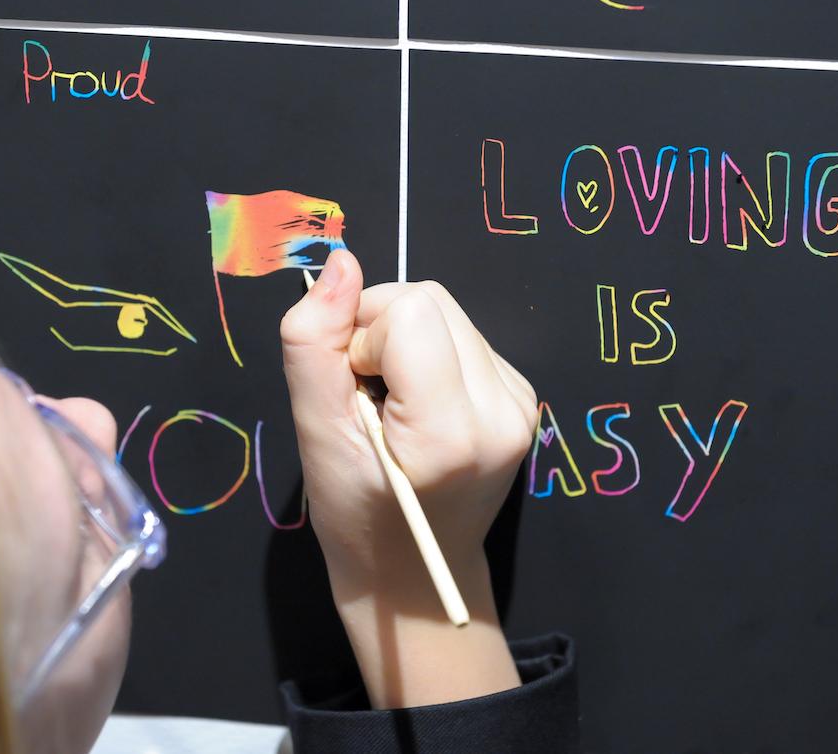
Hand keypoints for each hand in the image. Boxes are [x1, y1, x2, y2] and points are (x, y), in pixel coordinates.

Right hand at [280, 250, 536, 707]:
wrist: (416, 576)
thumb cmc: (355, 515)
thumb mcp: (315, 434)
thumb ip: (315, 344)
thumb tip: (342, 261)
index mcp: (454, 428)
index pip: (410, 309)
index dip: (363, 339)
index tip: (354, 392)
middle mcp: (504, 409)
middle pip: (431, 300)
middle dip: (381, 332)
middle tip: (366, 396)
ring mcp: (520, 402)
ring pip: (447, 312)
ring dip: (404, 342)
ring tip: (392, 404)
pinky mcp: (522, 397)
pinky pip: (464, 336)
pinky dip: (429, 355)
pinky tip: (418, 404)